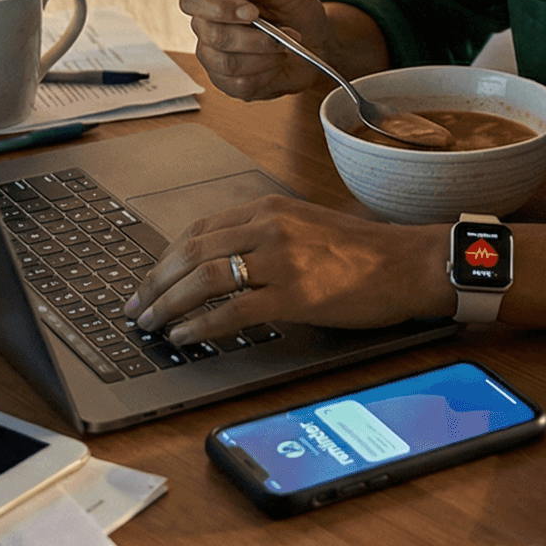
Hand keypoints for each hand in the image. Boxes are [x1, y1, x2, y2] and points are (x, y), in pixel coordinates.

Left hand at [124, 195, 444, 344]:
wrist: (409, 264)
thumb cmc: (364, 252)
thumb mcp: (307, 227)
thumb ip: (265, 237)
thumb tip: (219, 264)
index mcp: (269, 209)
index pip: (200, 230)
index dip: (166, 258)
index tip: (149, 280)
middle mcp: (270, 227)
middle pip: (193, 253)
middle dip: (156, 283)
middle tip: (136, 307)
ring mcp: (281, 260)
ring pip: (204, 279)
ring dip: (169, 304)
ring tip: (153, 324)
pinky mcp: (294, 294)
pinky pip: (232, 310)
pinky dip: (201, 324)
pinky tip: (185, 335)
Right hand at [179, 0, 344, 101]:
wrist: (316, 42)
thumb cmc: (294, 11)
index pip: (192, 0)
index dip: (217, 8)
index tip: (251, 12)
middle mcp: (207, 28)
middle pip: (212, 36)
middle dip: (254, 37)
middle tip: (282, 32)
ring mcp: (214, 58)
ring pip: (227, 63)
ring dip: (264, 55)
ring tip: (284, 47)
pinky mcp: (228, 83)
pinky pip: (240, 84)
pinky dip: (267, 73)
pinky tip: (276, 63)